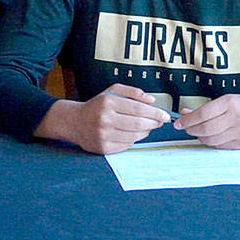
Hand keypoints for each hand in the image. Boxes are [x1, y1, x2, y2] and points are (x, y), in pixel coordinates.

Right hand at [36, 84, 170, 154]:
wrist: (74, 122)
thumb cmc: (97, 105)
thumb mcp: (112, 91)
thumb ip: (133, 92)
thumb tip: (152, 100)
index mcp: (108, 102)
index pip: (138, 109)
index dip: (155, 113)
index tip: (165, 115)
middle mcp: (105, 119)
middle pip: (139, 124)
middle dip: (154, 123)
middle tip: (160, 122)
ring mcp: (103, 135)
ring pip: (135, 136)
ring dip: (145, 132)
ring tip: (146, 127)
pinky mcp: (103, 148)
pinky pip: (127, 145)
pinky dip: (133, 139)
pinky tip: (131, 133)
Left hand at [174, 94, 239, 148]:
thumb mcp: (226, 100)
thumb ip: (205, 108)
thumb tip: (184, 113)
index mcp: (230, 103)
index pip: (203, 114)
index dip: (188, 120)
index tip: (179, 123)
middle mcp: (235, 118)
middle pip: (205, 129)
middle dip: (191, 130)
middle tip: (186, 128)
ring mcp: (239, 132)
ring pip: (211, 140)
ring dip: (200, 137)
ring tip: (198, 132)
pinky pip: (220, 146)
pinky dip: (211, 142)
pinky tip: (210, 137)